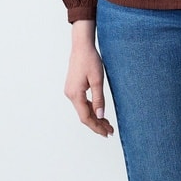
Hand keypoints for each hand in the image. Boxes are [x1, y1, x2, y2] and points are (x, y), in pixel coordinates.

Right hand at [64, 21, 113, 136]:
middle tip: (110, 131)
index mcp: (75, 94)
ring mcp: (70, 92)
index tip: (107, 133)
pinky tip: (99, 113)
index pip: (86, 117)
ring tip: (107, 124)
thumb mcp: (97, 80)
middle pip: (84, 116)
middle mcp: (70, 95)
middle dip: (97, 124)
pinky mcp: (73, 88)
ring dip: (95, 118)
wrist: (82, 46)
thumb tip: (100, 115)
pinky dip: (91, 109)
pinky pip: (82, 103)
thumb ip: (99, 99)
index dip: (97, 127)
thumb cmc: (90, 60)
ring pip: (83, 110)